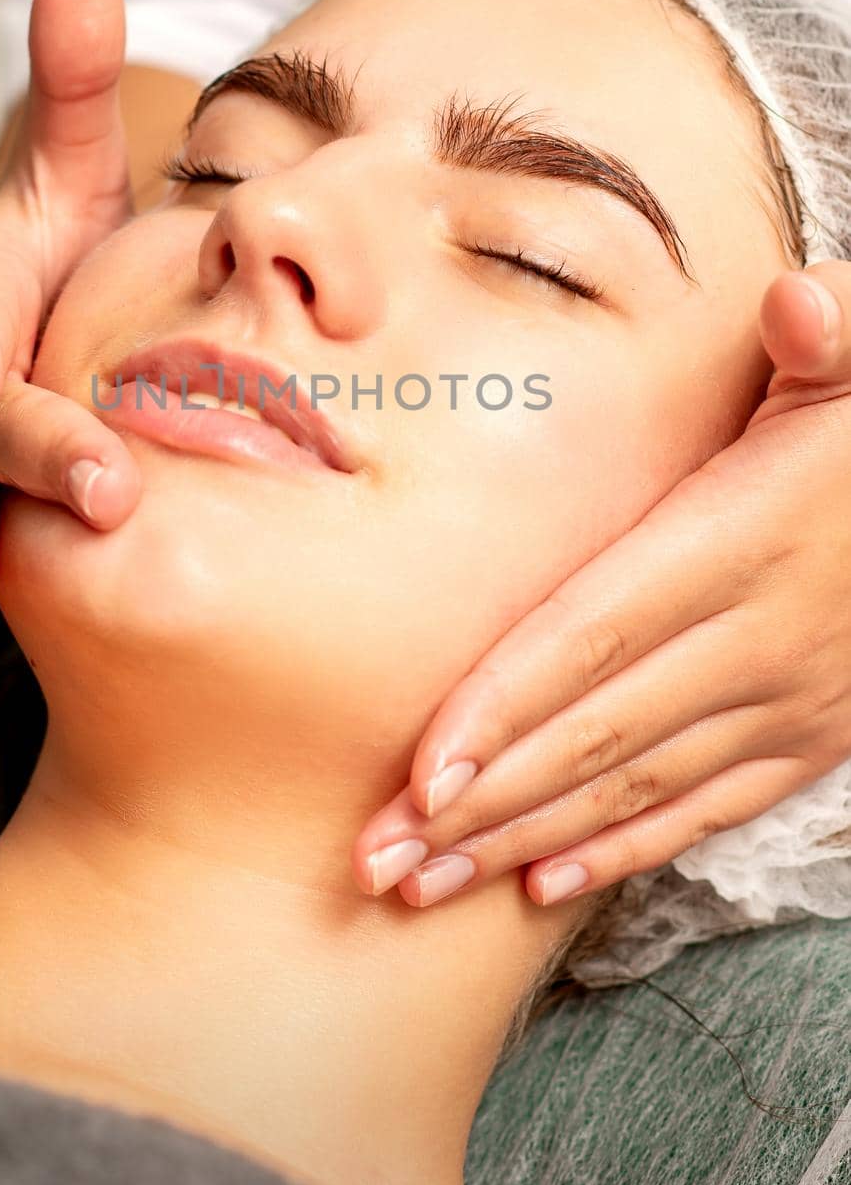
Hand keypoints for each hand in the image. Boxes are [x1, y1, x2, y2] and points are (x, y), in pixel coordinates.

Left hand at [352, 263, 850, 909]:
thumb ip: (824, 336)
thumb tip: (791, 300)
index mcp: (741, 541)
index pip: (598, 633)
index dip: (507, 704)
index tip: (422, 772)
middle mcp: (760, 638)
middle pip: (594, 731)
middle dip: (479, 802)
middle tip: (378, 856)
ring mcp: (787, 703)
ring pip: (634, 785)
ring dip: (523, 840)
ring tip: (424, 883)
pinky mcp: (808, 742)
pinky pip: (703, 809)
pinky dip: (622, 849)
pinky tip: (542, 882)